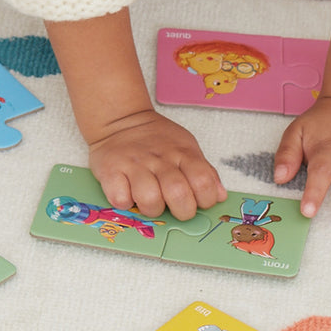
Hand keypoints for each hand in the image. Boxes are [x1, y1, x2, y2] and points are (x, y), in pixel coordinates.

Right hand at [88, 108, 227, 219]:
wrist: (120, 120)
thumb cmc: (156, 140)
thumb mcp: (185, 147)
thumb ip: (204, 171)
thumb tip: (219, 196)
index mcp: (182, 152)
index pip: (204, 182)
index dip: (205, 199)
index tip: (197, 200)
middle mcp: (159, 158)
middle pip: (179, 194)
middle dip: (181, 210)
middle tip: (174, 205)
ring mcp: (134, 164)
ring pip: (150, 201)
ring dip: (152, 208)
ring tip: (149, 199)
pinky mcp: (110, 170)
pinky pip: (120, 199)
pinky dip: (125, 202)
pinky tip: (127, 192)